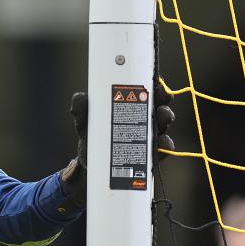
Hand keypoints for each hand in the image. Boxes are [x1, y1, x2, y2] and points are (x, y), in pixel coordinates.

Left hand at [58, 84, 175, 208]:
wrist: (90, 166)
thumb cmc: (91, 138)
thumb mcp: (84, 123)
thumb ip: (81, 110)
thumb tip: (80, 97)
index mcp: (129, 105)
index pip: (145, 90)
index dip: (153, 82)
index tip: (155, 79)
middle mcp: (142, 118)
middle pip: (160, 103)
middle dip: (164, 97)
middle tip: (161, 96)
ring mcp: (149, 136)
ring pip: (164, 123)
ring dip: (165, 117)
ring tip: (160, 117)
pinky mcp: (151, 154)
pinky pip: (163, 148)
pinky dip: (164, 145)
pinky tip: (160, 143)